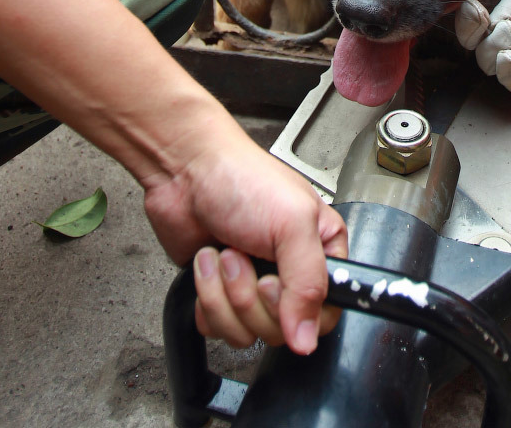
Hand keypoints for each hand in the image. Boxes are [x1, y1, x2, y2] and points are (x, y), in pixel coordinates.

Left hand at [141, 129, 347, 354]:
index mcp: (321, 252)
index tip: (273, 282)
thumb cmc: (241, 178)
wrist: (185, 170)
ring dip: (225, 294)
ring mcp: (254, 285)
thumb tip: (307, 339)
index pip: (324, 314)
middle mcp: (290, 272)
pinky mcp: (221, 293)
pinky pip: (218, 328)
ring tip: (225, 253)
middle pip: (281, 328)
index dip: (297, 311)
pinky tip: (207, 263)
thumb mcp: (292, 224)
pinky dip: (206, 297)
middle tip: (244, 254)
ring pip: (247, 332)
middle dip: (250, 295)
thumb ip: (308, 284)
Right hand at [455, 0, 510, 95]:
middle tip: (483, 16)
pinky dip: (507, 74)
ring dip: (490, 49)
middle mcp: (510, 26)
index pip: (471, 9)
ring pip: (488, 62)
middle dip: (469, 30)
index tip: (467, 1)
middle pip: (472, 41)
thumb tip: (497, 14)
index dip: (461, 9)